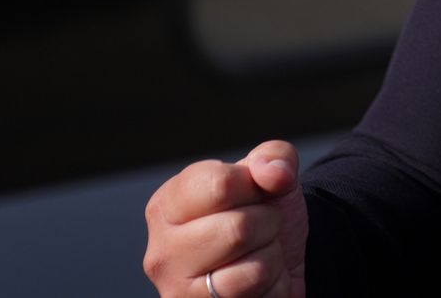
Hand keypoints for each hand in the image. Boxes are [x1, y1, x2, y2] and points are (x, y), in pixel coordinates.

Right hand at [143, 139, 307, 297]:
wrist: (278, 261)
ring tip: (257, 253)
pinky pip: (258, 294)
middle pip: (238, 229)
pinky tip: (258, 281)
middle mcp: (161, 252)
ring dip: (271, 256)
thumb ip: (274, 157)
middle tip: (258, 227)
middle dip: (266, 223)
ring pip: (252, 269)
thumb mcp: (271, 176)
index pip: (220, 184)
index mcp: (167, 205)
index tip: (252, 193)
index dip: (254, 185)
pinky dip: (274, 284)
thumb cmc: (263, 214)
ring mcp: (178, 292)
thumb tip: (274, 173)